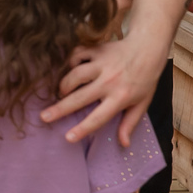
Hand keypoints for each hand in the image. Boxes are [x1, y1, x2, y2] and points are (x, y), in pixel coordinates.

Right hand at [39, 39, 160, 145]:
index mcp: (121, 97)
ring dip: (64, 85)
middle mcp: (109, 81)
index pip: (99, 117)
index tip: (68, 138)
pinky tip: (69, 69)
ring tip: (60, 93)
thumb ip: (130, 123)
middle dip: (60, 108)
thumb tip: (123, 144)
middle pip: (80, 97)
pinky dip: (70, 62)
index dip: (83, 129)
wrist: (148, 48)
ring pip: (75, 74)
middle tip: (44, 117)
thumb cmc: (145, 79)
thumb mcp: (142, 103)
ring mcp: (102, 64)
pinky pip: (76, 55)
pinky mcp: (96, 50)